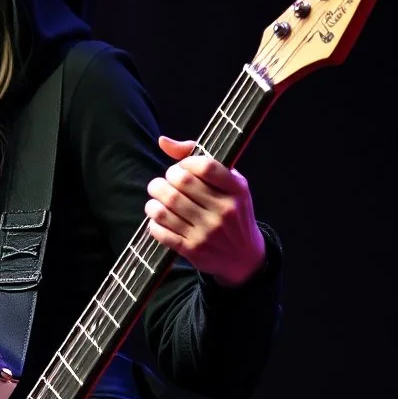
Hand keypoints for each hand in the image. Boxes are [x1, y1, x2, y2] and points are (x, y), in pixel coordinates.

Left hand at [144, 136, 265, 286]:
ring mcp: (208, 232)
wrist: (244, 256)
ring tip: (156, 199)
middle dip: (164, 180)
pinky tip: (158, 218)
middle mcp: (224, 211)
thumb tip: (162, 141)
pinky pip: (161, 231)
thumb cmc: (231, 211)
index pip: (204, 165)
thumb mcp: (229, 184)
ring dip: (153, 200)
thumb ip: (199, 158)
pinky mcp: (193, 250)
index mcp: (237, 189)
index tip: (182, 168)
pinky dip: (153, 221)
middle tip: (163, 183)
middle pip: (180, 183)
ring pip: (165, 207)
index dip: (185, 162)